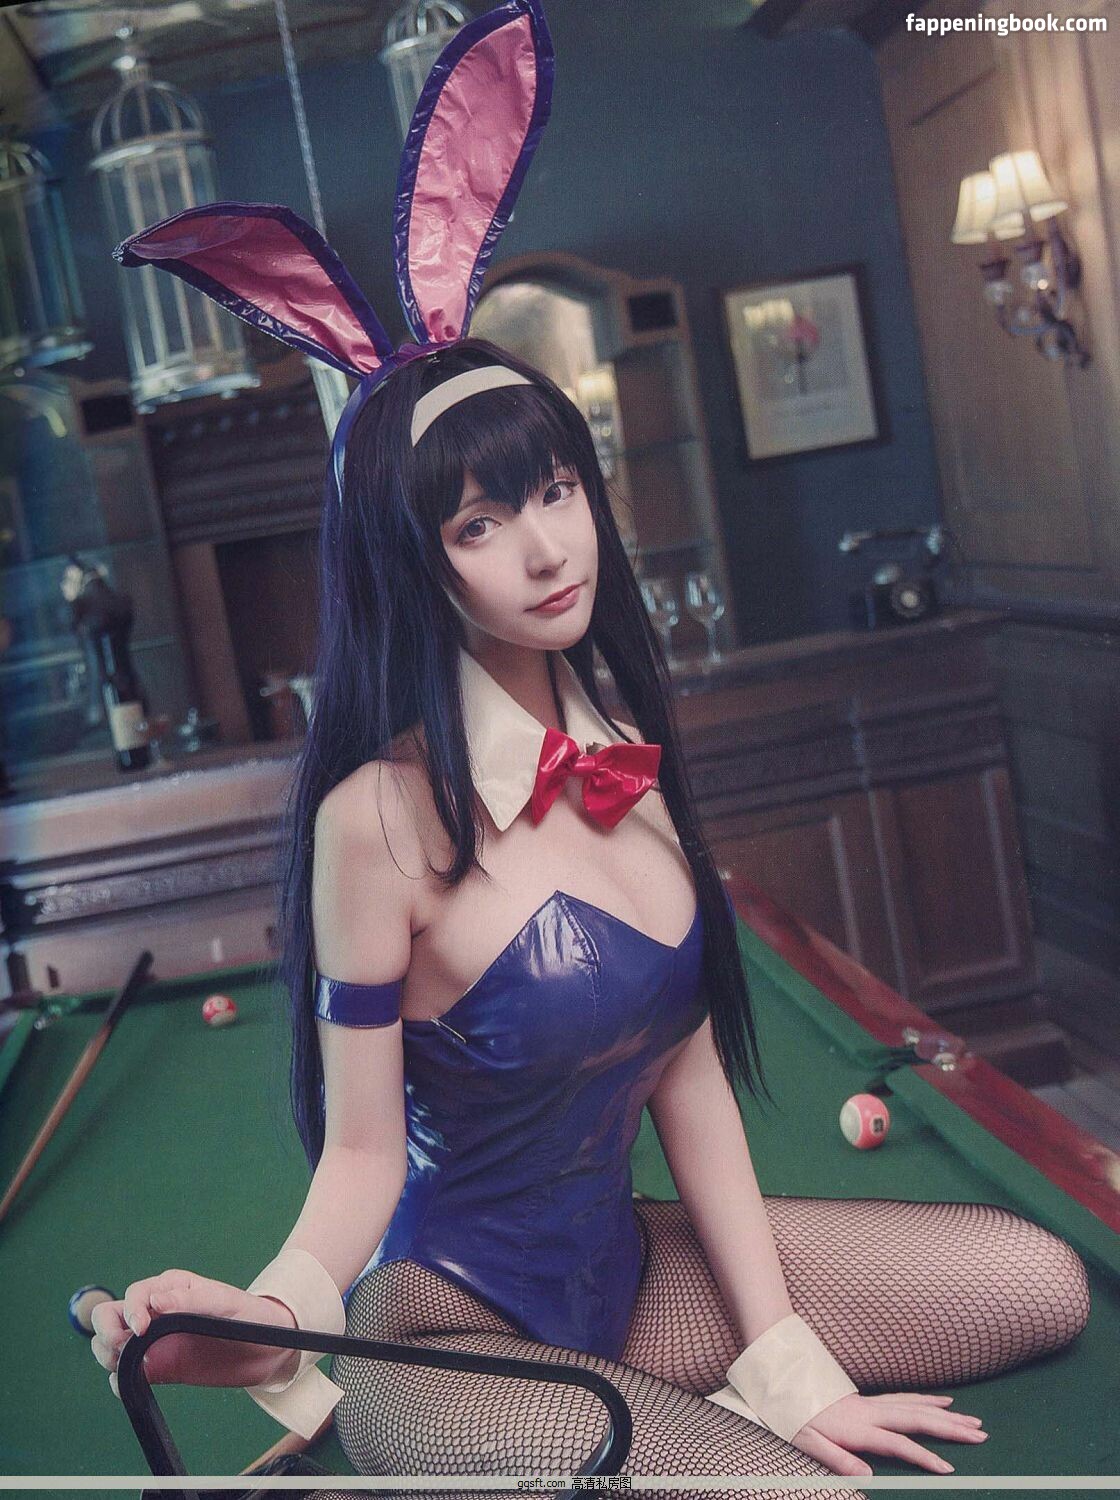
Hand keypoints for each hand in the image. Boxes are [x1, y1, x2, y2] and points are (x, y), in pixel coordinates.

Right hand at [89, 1269, 300, 1396]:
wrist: (268, 1351)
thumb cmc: (251, 1317)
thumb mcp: (225, 1303)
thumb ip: (190, 1300)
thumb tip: (155, 1299)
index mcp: (171, 1289)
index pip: (134, 1295)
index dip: (130, 1311)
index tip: (141, 1329)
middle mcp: (157, 1313)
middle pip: (110, 1316)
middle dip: (106, 1332)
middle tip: (124, 1349)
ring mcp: (155, 1342)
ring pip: (110, 1344)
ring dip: (107, 1355)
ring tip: (127, 1366)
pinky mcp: (158, 1369)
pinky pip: (126, 1374)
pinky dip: (119, 1381)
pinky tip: (130, 1384)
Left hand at [791, 1392, 987, 1475]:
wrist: (785, 1380)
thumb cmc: (793, 1415)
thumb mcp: (807, 1443)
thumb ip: (838, 1460)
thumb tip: (869, 1477)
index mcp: (858, 1428)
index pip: (899, 1444)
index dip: (924, 1457)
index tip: (949, 1469)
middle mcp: (871, 1412)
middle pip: (917, 1419)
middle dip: (951, 1428)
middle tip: (981, 1434)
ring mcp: (872, 1404)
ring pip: (916, 1406)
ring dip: (946, 1413)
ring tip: (973, 1419)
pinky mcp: (869, 1400)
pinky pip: (906, 1398)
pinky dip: (927, 1400)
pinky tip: (941, 1401)